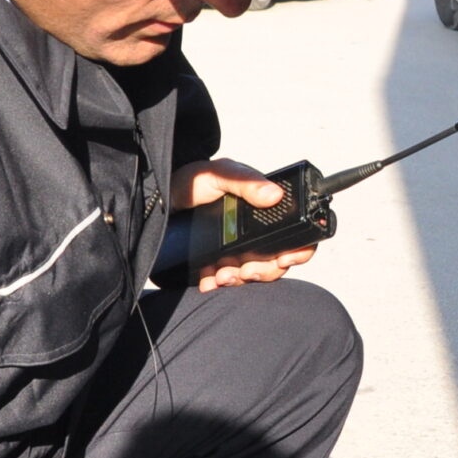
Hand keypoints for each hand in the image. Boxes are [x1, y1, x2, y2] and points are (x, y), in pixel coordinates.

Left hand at [170, 159, 319, 292]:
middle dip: (264, 271)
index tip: (285, 257)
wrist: (159, 199)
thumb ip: (244, 181)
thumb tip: (274, 195)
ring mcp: (237, 249)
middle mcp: (255, 231)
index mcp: (263, 209)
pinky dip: (219, 283)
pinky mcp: (218, 263)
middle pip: (277, 261)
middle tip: (246, 270)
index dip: (299, 249)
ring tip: (221, 275)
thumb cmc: (191, 181)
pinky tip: (208, 278)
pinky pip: (228, 281)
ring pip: (254, 274)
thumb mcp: (217, 174)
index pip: (294, 233)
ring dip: (240, 279)